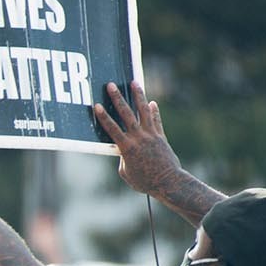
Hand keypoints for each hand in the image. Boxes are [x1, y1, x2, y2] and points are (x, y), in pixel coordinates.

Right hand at [92, 81, 181, 196]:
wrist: (168, 182)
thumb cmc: (144, 182)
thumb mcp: (125, 172)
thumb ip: (122, 158)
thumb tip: (123, 148)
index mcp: (127, 148)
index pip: (112, 129)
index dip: (104, 117)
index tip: (97, 105)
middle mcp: (139, 138)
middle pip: (127, 114)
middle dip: (118, 98)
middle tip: (111, 85)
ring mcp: (151, 135)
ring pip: (143, 111)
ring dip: (138, 96)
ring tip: (134, 83)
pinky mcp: (161, 136)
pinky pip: (156, 120)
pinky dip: (153, 111)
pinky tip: (151, 103)